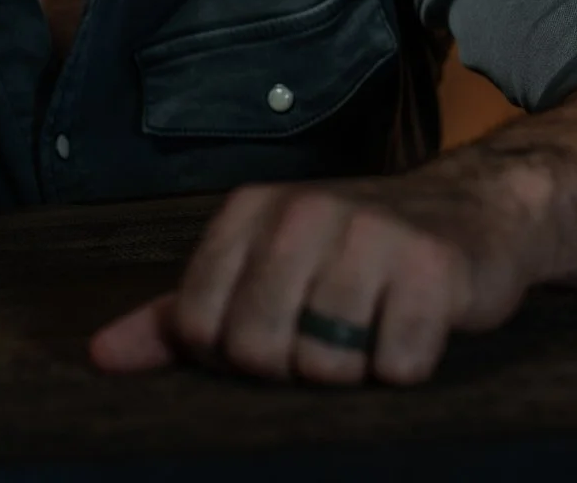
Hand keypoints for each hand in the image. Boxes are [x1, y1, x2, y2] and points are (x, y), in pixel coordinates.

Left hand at [87, 164, 553, 385]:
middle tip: (333, 333)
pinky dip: (408, 365)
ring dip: (356, 368)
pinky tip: (417, 326)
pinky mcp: (431, 269)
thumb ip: (179, 315)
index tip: (277, 332)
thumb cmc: (356, 251)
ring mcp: (370, 235)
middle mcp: (304, 212)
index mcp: (251, 211)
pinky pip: (396, 368)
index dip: (235, 356)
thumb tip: (100, 355)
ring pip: (326, 367)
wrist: (477, 209)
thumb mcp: (263, 266)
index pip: (199, 328)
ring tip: (376, 324)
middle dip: (296, 366)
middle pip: (258, 351)